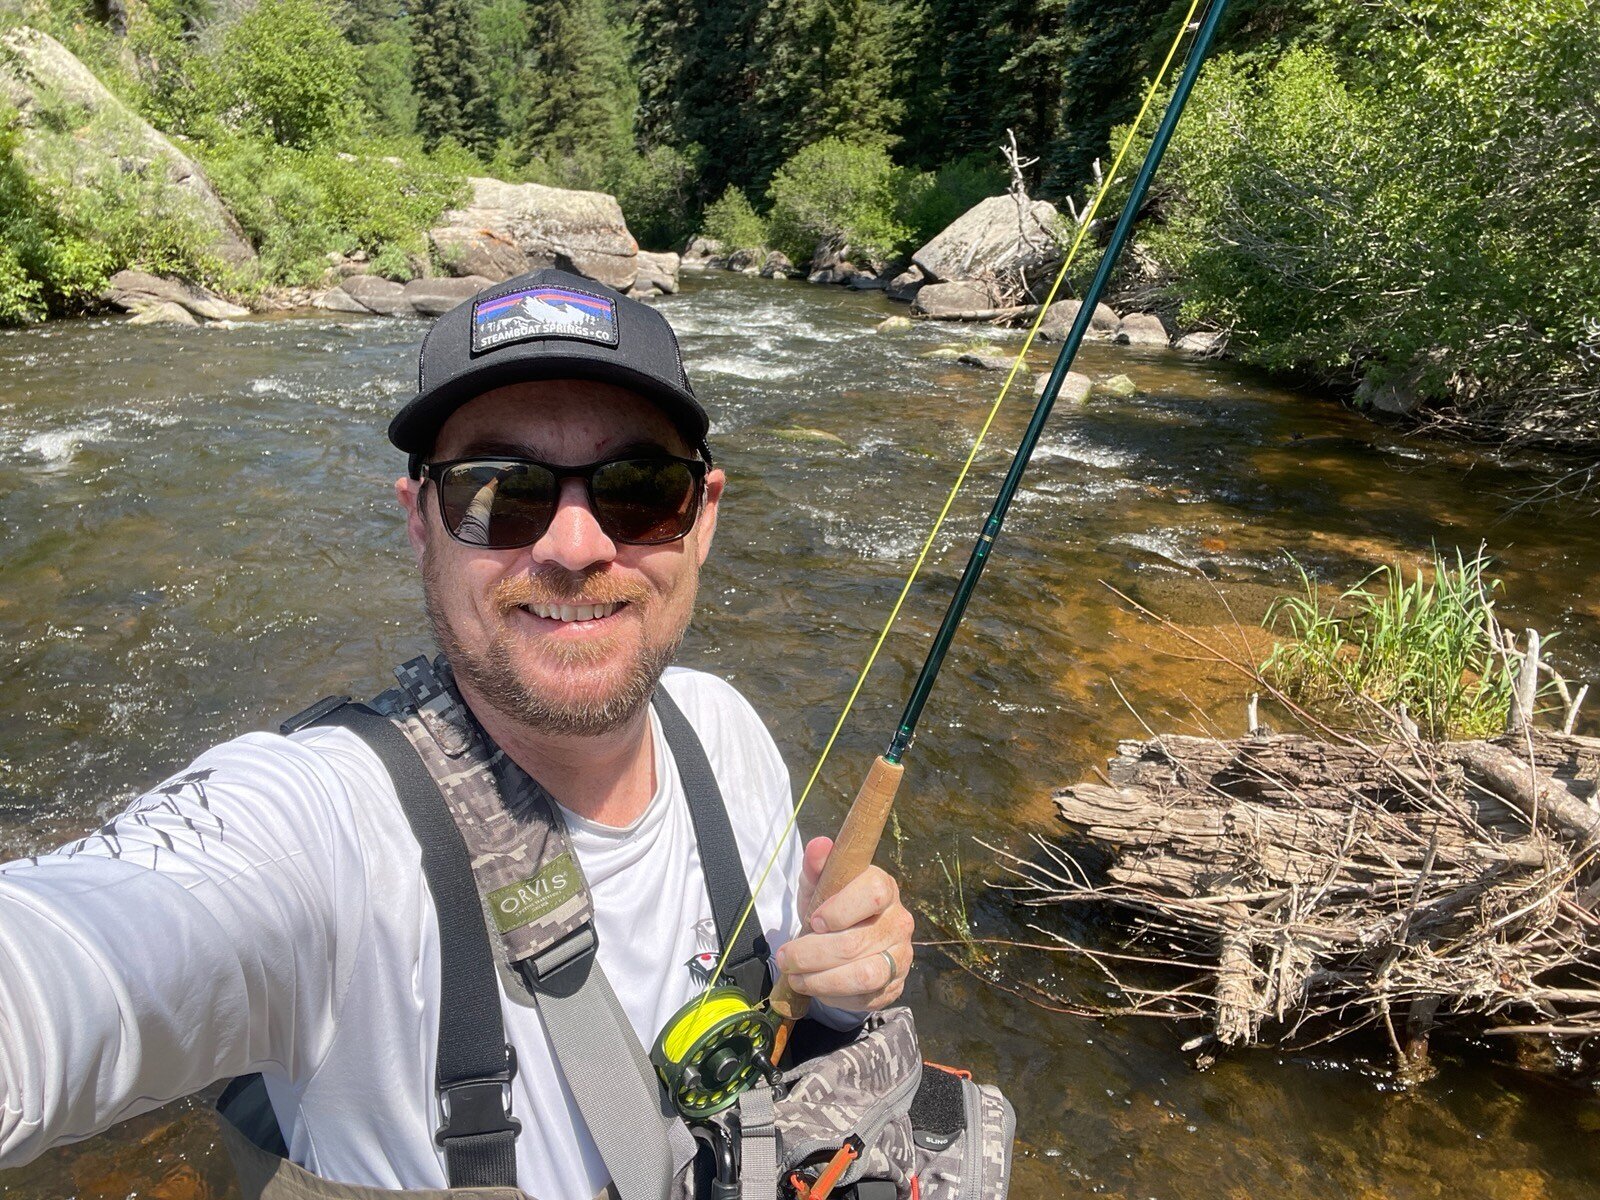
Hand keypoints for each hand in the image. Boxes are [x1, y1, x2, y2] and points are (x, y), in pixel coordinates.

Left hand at [773, 836, 915, 1011]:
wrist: (846, 943)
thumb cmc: (831, 909)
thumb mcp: (820, 887)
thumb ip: (817, 866)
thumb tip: (819, 845)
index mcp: (885, 888)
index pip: (874, 893)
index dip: (840, 909)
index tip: (814, 920)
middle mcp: (899, 921)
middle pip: (857, 941)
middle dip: (812, 953)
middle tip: (786, 958)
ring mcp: (901, 955)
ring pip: (864, 974)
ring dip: (821, 979)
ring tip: (796, 977)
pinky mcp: (894, 985)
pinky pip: (865, 997)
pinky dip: (834, 996)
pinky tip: (816, 987)